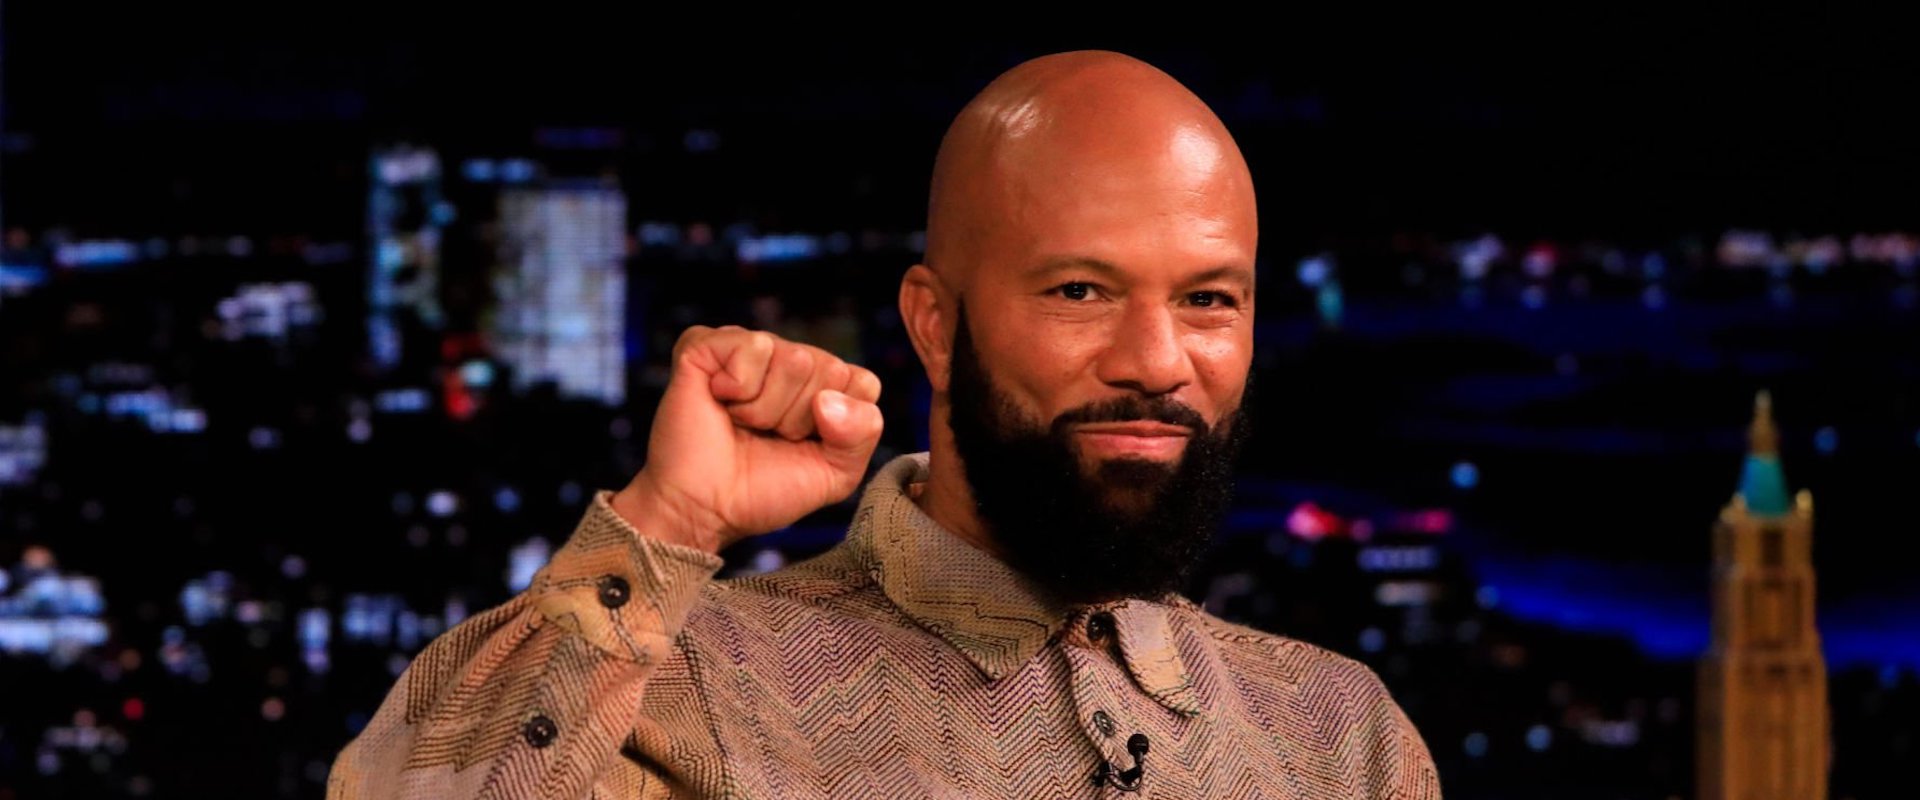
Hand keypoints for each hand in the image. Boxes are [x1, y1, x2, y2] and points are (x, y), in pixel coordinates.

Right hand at [612, 326, 884, 553]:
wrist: (703, 509)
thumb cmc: (763, 490)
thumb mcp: (834, 475)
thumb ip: (861, 434)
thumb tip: (830, 398)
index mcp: (823, 386)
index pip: (863, 383)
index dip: (838, 426)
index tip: (802, 446)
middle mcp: (789, 360)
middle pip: (828, 369)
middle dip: (797, 419)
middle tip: (765, 436)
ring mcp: (750, 350)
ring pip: (794, 359)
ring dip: (765, 409)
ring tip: (741, 422)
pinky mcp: (708, 344)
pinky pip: (754, 346)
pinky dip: (739, 387)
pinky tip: (719, 399)